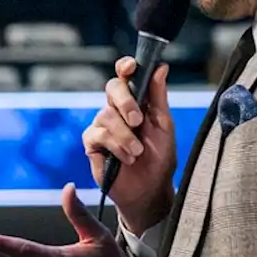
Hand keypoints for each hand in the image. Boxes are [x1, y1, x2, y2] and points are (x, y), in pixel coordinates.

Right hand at [82, 57, 176, 232]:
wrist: (150, 189)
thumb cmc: (160, 157)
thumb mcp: (164, 125)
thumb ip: (158, 96)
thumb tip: (160, 67)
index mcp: (135, 101)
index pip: (125, 76)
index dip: (125, 67)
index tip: (130, 67)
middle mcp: (116, 109)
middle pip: (112, 88)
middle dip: (125, 102)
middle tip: (138, 121)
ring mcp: (102, 125)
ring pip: (106, 115)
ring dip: (125, 135)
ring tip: (137, 151)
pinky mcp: (92, 143)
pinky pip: (97, 134)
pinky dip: (115, 146)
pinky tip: (126, 158)